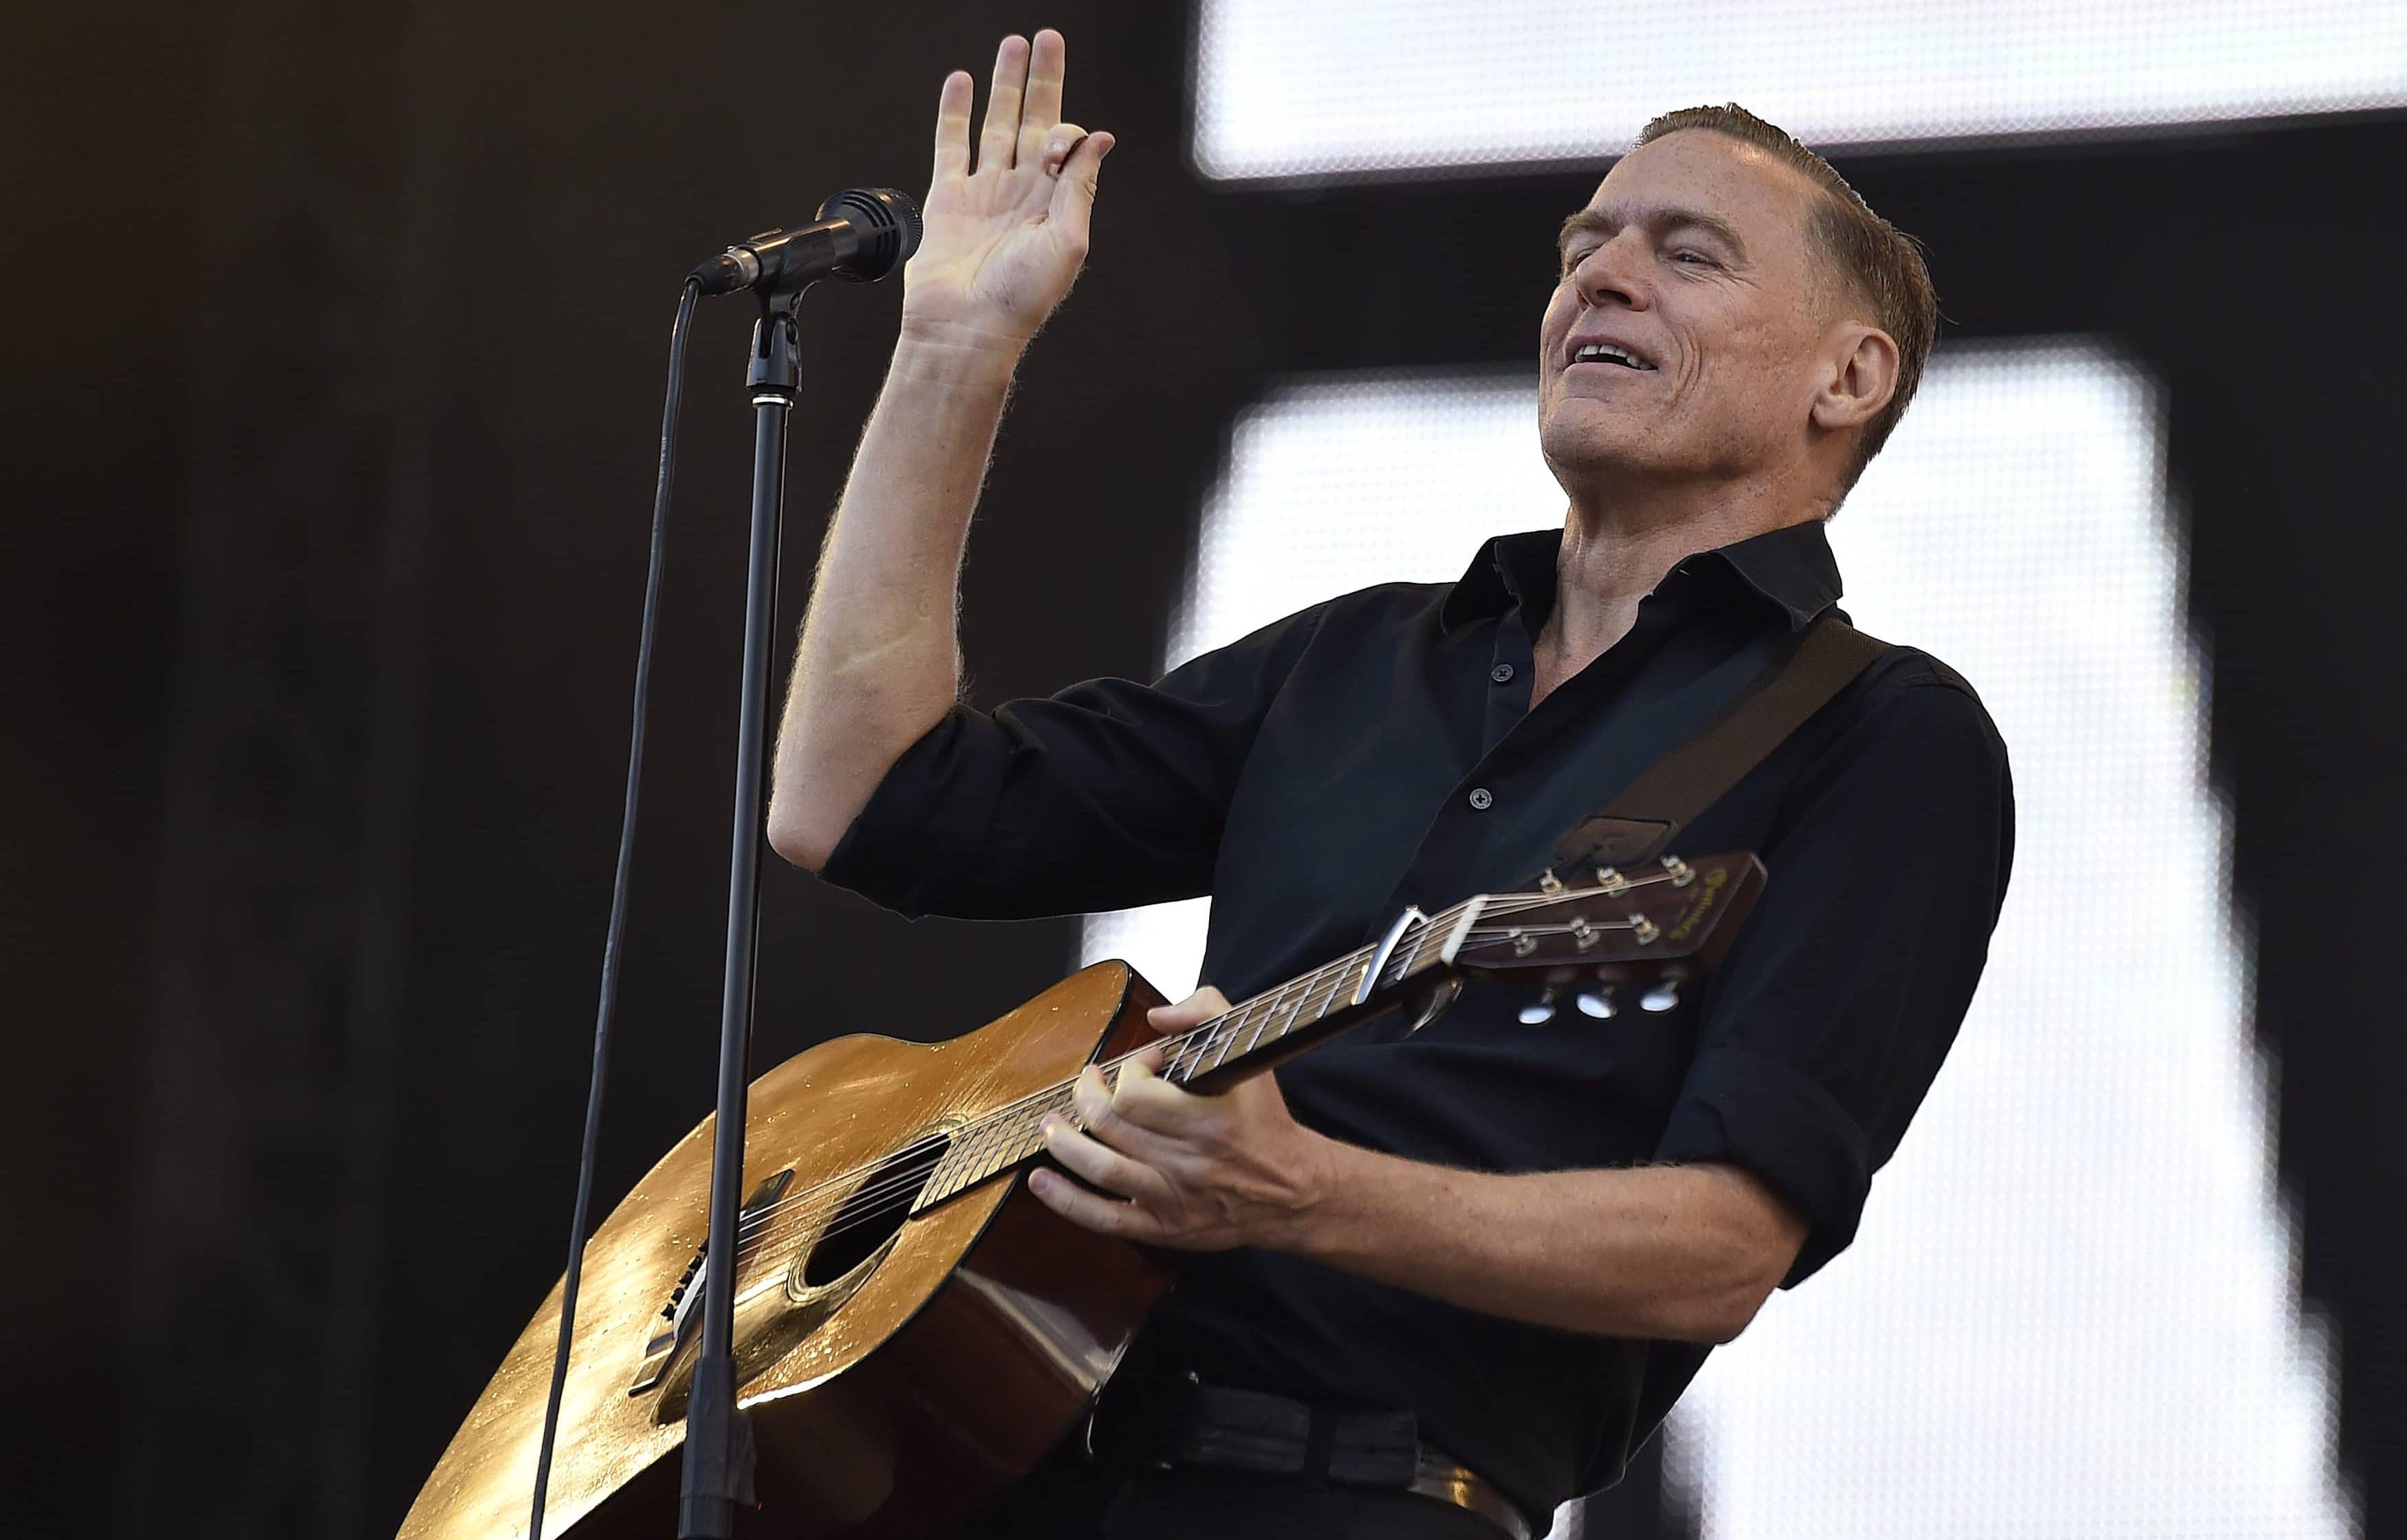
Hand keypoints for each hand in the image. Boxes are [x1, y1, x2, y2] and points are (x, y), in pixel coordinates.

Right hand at [901, 30, 1114, 354]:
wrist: (966, 327)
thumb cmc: (1019, 298)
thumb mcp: (1067, 242)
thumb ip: (1080, 187)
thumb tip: (1100, 138)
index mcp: (1054, 203)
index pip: (1066, 146)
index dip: (1066, 132)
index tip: (1059, 144)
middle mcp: (1020, 192)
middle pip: (1033, 120)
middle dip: (1041, 80)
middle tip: (1048, 37)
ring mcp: (983, 192)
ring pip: (995, 124)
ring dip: (1004, 84)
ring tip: (1013, 45)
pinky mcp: (947, 197)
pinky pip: (952, 145)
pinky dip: (954, 112)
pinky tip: (961, 81)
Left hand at [1027, 987, 1341, 1250]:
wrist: (1293, 1191)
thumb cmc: (1265, 1123)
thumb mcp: (1251, 1056)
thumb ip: (1208, 1014)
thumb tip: (1158, 1016)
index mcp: (1209, 1122)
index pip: (1138, 1095)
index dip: (1129, 1071)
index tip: (1145, 1062)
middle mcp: (1188, 1163)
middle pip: (1112, 1125)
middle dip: (1087, 1096)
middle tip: (1088, 1081)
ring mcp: (1172, 1199)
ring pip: (1101, 1168)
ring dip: (1064, 1142)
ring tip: (1050, 1123)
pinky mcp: (1164, 1228)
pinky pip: (1104, 1218)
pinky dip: (1066, 1200)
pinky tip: (1042, 1179)